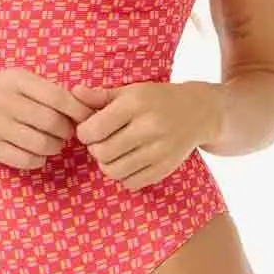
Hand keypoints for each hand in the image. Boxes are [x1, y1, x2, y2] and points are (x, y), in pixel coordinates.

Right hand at [0, 68, 94, 169]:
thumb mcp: (18, 80)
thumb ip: (47, 91)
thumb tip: (86, 109)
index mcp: (17, 80)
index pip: (59, 98)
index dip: (79, 112)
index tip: (87, 120)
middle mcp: (5, 100)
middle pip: (53, 123)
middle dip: (67, 132)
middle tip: (66, 134)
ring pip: (41, 144)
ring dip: (54, 148)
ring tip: (52, 144)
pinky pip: (25, 160)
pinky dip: (38, 160)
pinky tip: (36, 154)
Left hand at [71, 81, 220, 191]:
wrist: (199, 112)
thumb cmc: (158, 99)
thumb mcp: (131, 91)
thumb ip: (101, 96)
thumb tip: (74, 93)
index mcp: (136, 104)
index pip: (93, 130)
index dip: (84, 132)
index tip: (90, 129)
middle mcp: (149, 127)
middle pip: (101, 153)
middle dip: (96, 149)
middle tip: (103, 141)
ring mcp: (158, 150)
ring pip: (113, 171)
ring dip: (108, 163)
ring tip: (115, 151)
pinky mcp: (164, 168)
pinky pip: (130, 182)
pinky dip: (124, 175)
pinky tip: (130, 160)